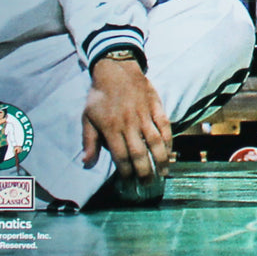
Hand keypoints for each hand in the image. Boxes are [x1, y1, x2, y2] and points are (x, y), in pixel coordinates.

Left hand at [81, 58, 171, 184]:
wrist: (116, 69)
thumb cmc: (99, 96)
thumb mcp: (87, 119)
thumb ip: (89, 142)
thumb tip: (86, 164)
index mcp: (111, 129)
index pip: (121, 156)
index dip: (126, 172)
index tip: (128, 184)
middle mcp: (129, 124)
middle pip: (139, 152)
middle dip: (144, 172)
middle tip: (147, 185)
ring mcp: (145, 115)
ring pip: (155, 141)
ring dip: (160, 159)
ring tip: (163, 173)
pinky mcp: (156, 106)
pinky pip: (165, 125)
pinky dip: (168, 140)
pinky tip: (169, 151)